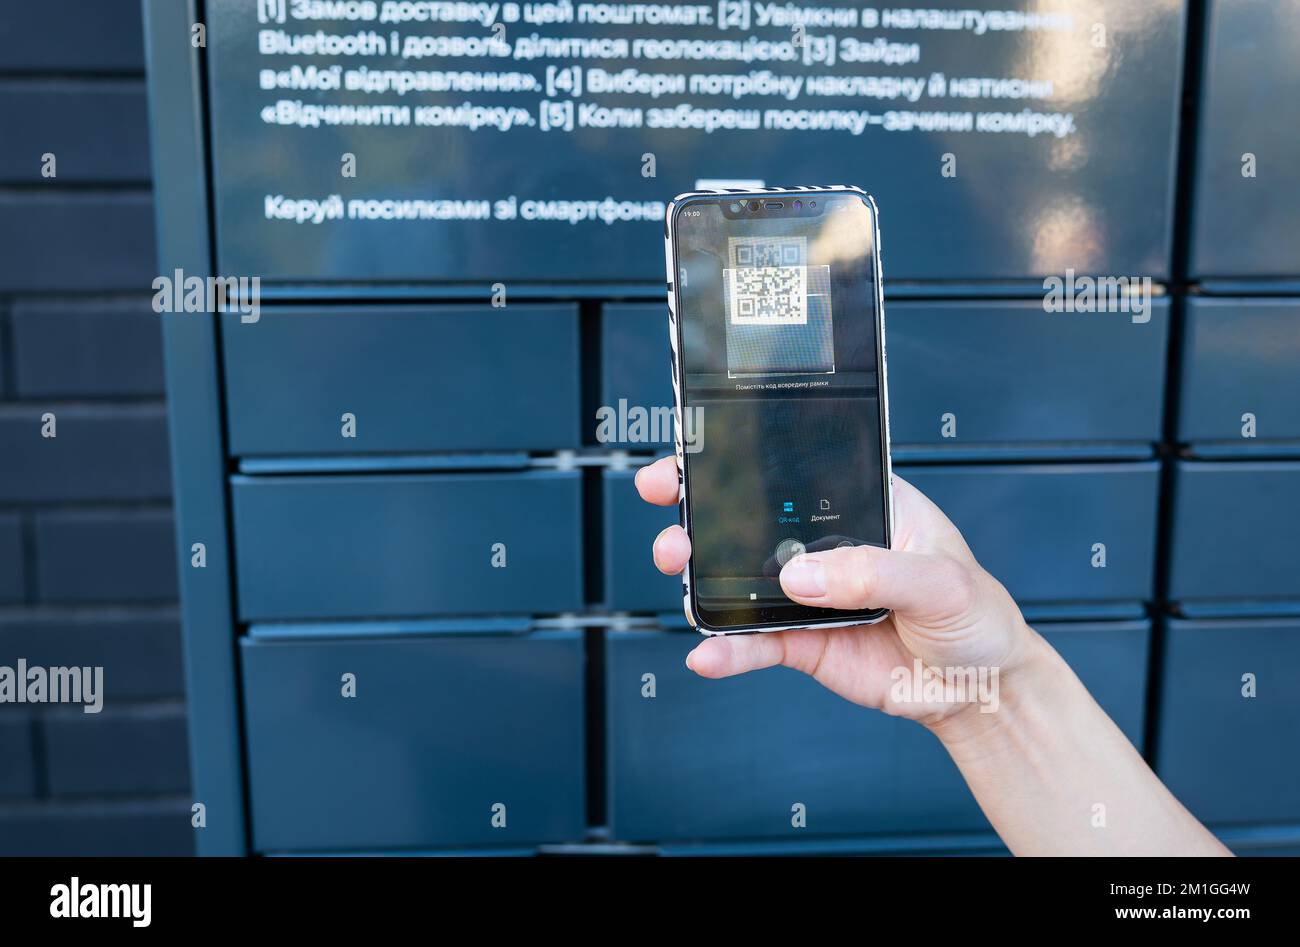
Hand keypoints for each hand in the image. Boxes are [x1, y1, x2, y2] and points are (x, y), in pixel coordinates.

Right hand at [634, 455, 1040, 728]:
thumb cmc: (977, 616)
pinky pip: (754, 642)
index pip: (797, 468)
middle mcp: (828, 543)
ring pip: (740, 577)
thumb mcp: (942, 581)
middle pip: (752, 516)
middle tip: (667, 500)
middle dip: (700, 505)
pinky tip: (706, 654)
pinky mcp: (803, 641)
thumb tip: (801, 574)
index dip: (745, 455)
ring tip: (682, 574)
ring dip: (701, 573)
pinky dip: (727, 649)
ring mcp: (811, 592)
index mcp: (866, 502)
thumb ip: (873, 572)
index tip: (697, 450)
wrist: (980, 692)